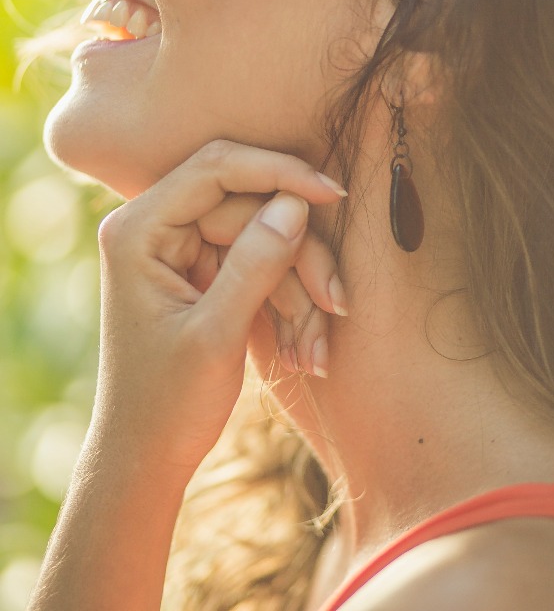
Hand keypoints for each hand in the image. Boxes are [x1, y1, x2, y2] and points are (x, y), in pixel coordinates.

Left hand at [88, 139, 346, 477]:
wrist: (147, 459)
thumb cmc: (167, 404)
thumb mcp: (215, 335)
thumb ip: (256, 264)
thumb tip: (296, 204)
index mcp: (140, 230)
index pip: (217, 169)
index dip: (279, 173)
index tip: (333, 194)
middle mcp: (158, 228)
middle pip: (252, 209)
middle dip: (300, 258)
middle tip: (337, 305)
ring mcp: (184, 250)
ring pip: (267, 238)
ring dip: (301, 292)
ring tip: (317, 351)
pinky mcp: (206, 274)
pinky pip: (263, 266)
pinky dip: (290, 304)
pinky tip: (306, 351)